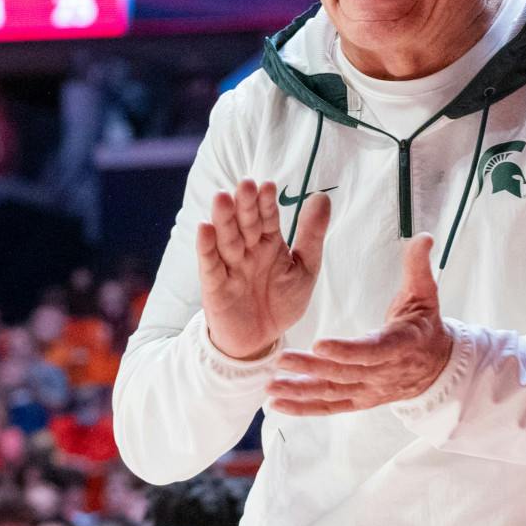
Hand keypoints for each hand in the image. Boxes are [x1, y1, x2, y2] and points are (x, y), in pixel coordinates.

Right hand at [197, 180, 329, 361]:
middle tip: (245, 184)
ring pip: (226, 240)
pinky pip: (210, 265)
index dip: (266, 203)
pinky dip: (206, 247)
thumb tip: (322, 197)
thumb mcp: (304, 268)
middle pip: (245, 224)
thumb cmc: (281, 302)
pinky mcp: (215, 286)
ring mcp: (230, 267)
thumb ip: (311, 234)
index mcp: (269, 244)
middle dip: (244, 205)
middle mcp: (247, 251)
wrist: (260, 340)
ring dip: (223, 219)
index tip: (268, 186)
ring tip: (222, 198)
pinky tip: (204, 228)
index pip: (267, 218)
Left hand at [266, 233, 450, 414]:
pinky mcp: (357, 401)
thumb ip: (417, 267)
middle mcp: (382, 373)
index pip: (372, 352)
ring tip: (270, 385)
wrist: (436, 367)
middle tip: (280, 358)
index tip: (319, 344)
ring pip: (331, 393)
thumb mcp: (425, 295)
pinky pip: (328, 406)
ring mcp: (369, 391)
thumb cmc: (424, 325)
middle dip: (311, 368)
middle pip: (344, 374)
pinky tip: (277, 403)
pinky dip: (302, 408)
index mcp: (400, 345)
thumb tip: (422, 237)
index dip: (346, 351)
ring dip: (300, 391)